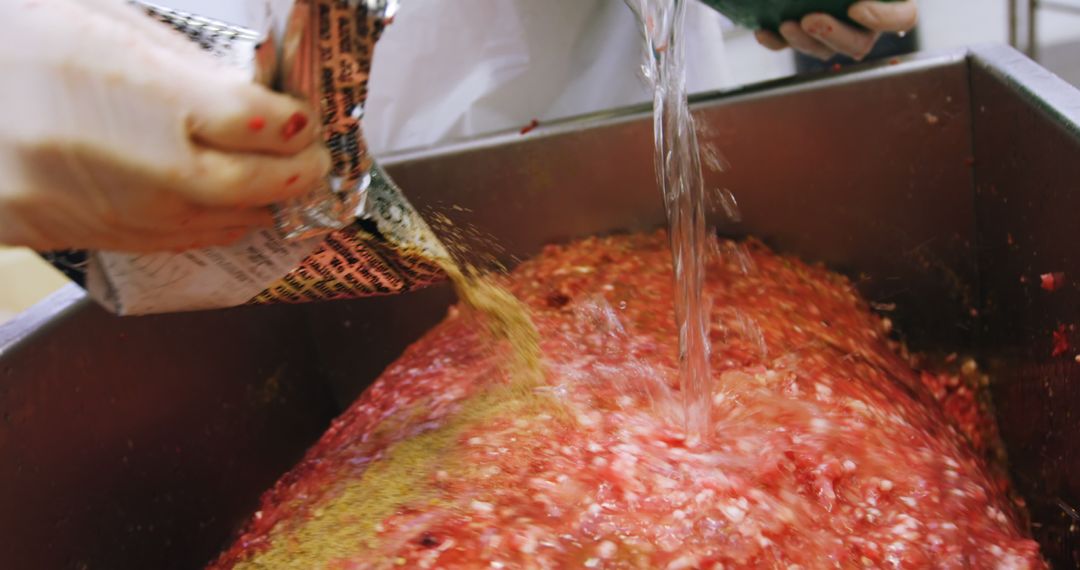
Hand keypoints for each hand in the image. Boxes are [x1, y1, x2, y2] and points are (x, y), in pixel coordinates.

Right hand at [0, 0, 330, 252]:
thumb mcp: (101, 22)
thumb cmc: (12, 49)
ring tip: (281, 178)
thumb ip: (186, 63)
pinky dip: (223, 222)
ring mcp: (119, 209)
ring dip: (265, 201)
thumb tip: (253, 96)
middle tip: (316, 159)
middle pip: (251, 183)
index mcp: (138, 90)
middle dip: (299, 173)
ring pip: (225, 220)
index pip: (254, 120)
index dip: (295, 122)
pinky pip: (185, 240)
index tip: (306, 117)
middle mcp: (136, 161)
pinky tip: (234, 203)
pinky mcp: (101, 238)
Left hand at [754, 1, 917, 60]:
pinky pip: (791, 46)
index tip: (856, 7)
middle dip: (833, 34)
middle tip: (810, 20)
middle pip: (858, 43)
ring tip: (785, 25)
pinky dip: (776, 41)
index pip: (902, 18)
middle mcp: (865, 23)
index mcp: (891, 2)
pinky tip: (763, 32)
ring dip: (802, 42)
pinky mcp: (805, 36)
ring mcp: (835, 33)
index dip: (883, 18)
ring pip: (823, 50)